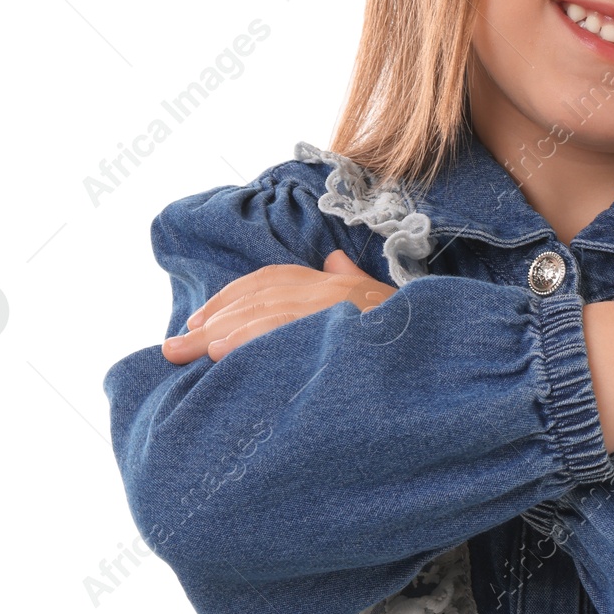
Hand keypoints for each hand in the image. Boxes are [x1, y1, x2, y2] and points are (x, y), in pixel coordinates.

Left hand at [160, 250, 397, 363]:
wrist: (440, 343)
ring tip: (187, 352)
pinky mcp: (339, 323)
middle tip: (173, 348)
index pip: (272, 281)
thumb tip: (334, 260)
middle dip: (211, 320)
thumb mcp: (377, 299)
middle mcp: (331, 287)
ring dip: (220, 332)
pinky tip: (221, 354)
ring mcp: (335, 305)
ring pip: (263, 312)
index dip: (231, 299)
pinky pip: (282, 329)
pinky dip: (248, 339)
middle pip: (258, 297)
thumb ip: (351, 278)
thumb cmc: (408, 328)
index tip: (198, 323)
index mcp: (334, 282)